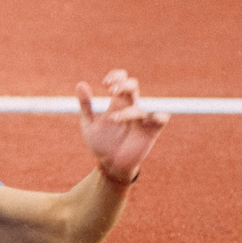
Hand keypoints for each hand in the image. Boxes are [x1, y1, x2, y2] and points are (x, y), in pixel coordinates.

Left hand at [76, 70, 166, 186]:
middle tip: (111, 92)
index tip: (105, 83)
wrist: (110, 165)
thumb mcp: (89, 124)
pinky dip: (158, 115)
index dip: (116, 77)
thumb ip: (86, 105)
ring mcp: (142, 119)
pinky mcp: (151, 132)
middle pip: (133, 86)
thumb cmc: (101, 144)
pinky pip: (162, 118)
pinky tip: (145, 121)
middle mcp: (130, 108)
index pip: (121, 81)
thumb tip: (80, 84)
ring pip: (142, 106)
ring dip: (129, 110)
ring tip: (113, 119)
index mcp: (117, 104)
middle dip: (124, 85)